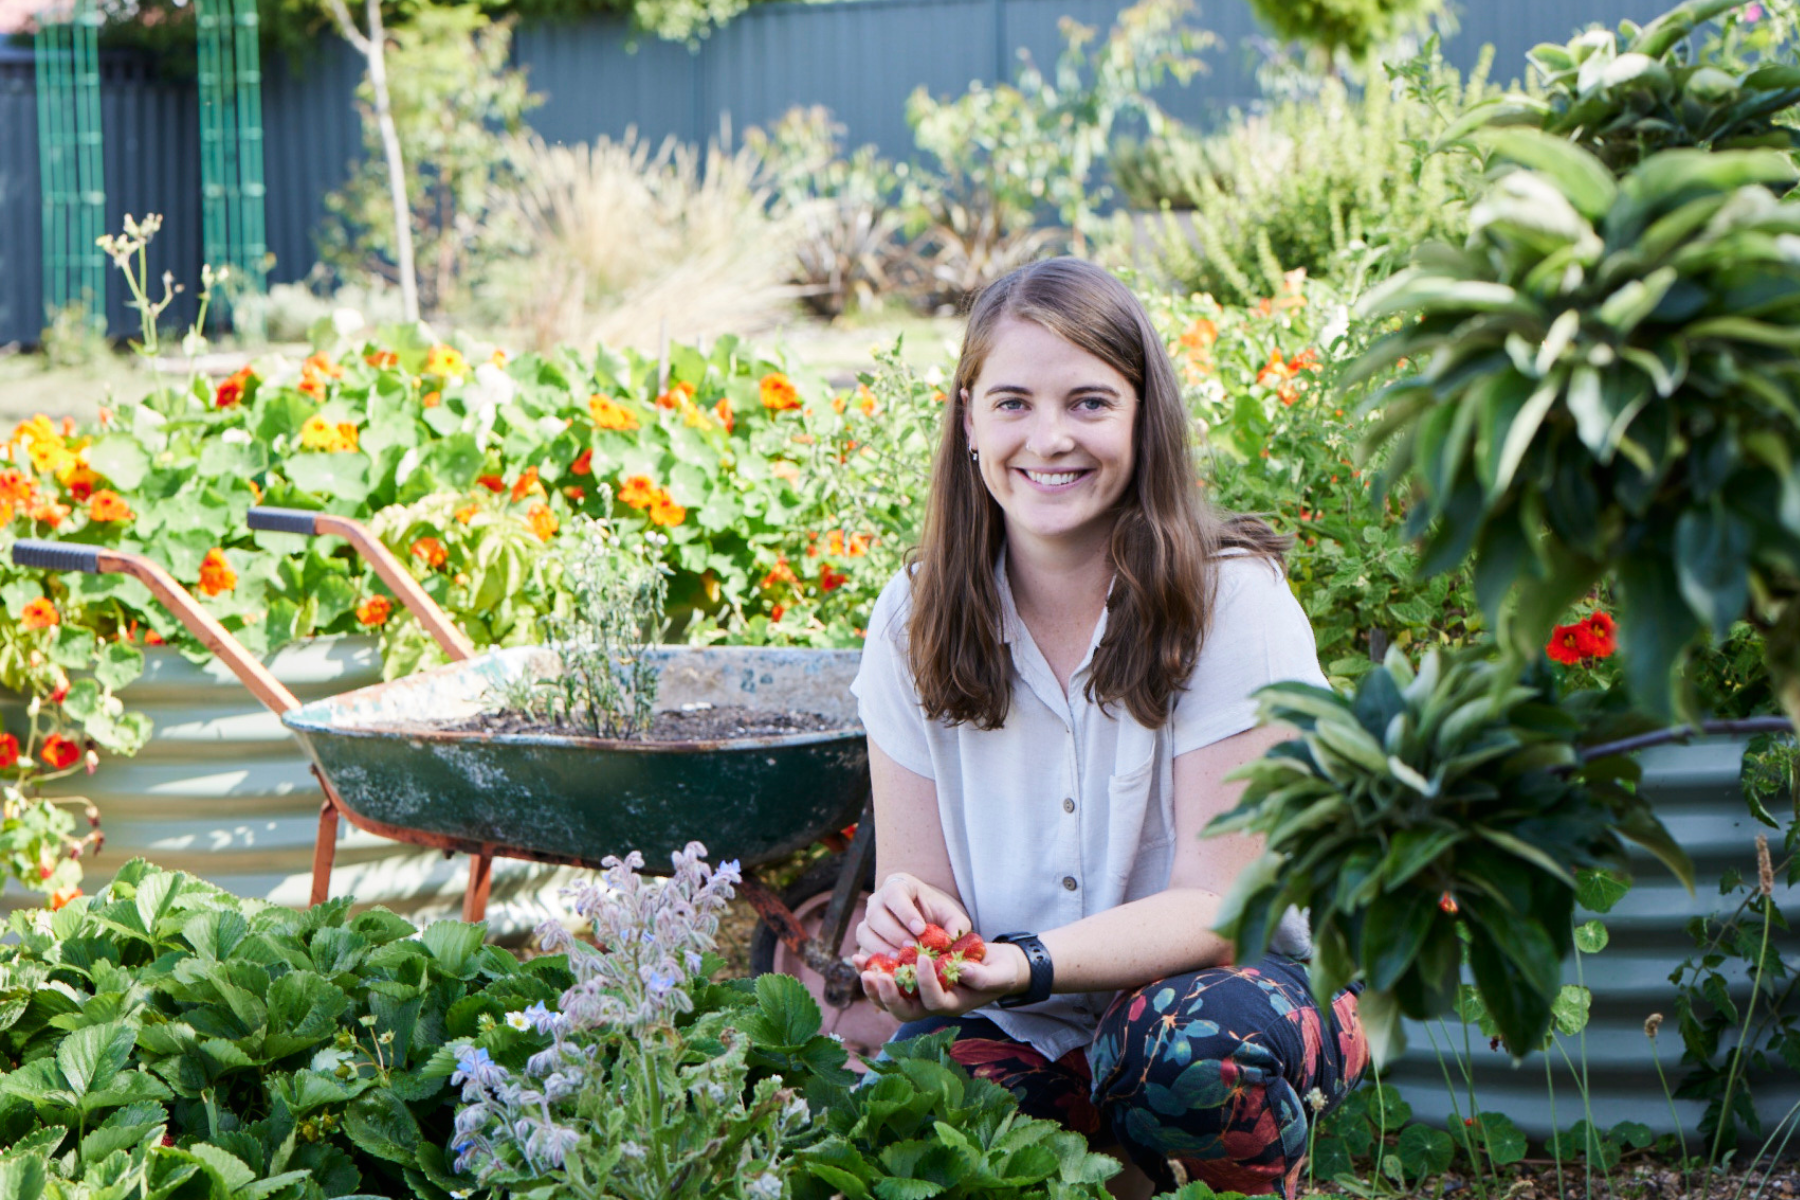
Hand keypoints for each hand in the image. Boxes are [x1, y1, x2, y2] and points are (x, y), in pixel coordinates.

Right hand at [854, 872, 969, 957]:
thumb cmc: (937, 916)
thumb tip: (952, 941)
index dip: (905, 911)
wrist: (927, 927)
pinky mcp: (865, 942)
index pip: (894, 893)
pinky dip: (875, 959)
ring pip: (865, 932)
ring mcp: (867, 921)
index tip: (921, 929)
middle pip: (875, 913)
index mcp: (897, 885)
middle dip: (894, 932)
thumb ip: (956, 925)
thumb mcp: (952, 916)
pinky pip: (862, 949)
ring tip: (901, 959)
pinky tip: (890, 968)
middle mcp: (877, 901)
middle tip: (911, 947)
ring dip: (882, 947)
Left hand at [854, 939, 1029, 1020]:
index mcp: (953, 1005)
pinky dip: (874, 971)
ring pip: (891, 999)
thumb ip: (982, 976)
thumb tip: (961, 970)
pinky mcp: (912, 982)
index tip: (923, 957)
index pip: (934, 1001)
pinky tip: (860, 958)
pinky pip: (888, 983)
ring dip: (873, 985)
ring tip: (861, 965)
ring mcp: (920, 995)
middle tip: (877, 975)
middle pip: (904, 1010)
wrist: (996, 966)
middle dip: (888, 995)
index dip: (926, 983)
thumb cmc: (1000, 971)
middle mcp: (932, 1004)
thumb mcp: (999, 973)